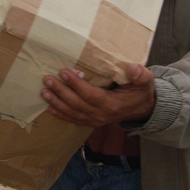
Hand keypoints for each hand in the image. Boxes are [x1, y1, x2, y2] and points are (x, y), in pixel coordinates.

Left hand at [40, 63, 155, 127]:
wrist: (142, 109)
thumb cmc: (141, 92)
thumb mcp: (146, 81)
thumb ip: (141, 75)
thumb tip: (133, 68)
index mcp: (112, 104)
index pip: (90, 94)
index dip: (76, 84)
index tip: (64, 72)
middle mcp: (101, 115)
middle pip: (77, 104)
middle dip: (61, 91)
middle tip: (48, 79)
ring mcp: (95, 120)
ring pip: (72, 112)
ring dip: (56, 102)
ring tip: (44, 91)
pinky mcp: (91, 121)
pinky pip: (73, 119)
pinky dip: (61, 114)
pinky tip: (49, 107)